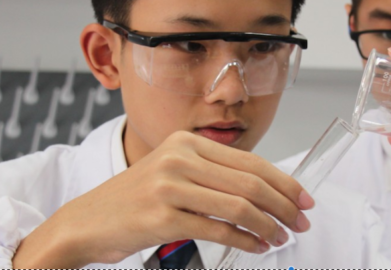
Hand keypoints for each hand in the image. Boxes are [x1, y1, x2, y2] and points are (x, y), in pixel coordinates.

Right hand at [13, 131, 313, 267]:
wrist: (86, 222)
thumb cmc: (135, 201)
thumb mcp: (173, 172)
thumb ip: (214, 175)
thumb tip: (269, 192)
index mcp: (186, 142)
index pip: (250, 161)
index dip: (284, 182)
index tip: (305, 200)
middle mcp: (179, 158)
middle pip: (250, 182)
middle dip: (284, 205)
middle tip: (301, 223)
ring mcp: (169, 186)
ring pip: (239, 207)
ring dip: (269, 226)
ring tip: (281, 238)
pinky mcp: (162, 216)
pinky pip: (219, 230)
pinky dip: (246, 241)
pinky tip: (257, 247)